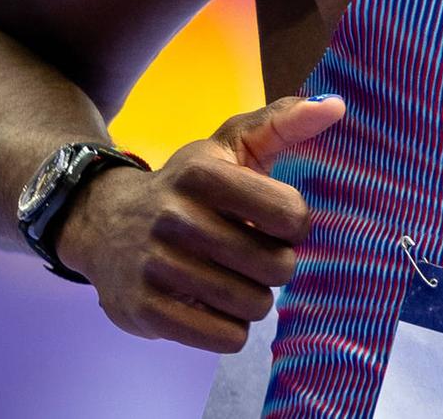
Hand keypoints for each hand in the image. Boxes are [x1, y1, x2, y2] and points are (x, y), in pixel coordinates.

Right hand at [55, 94, 346, 351]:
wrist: (105, 223)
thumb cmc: (188, 186)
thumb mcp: (230, 146)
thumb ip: (284, 123)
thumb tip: (337, 105)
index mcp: (201, 173)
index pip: (289, 214)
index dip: (295, 225)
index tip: (277, 223)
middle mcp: (173, 217)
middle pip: (276, 265)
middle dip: (276, 265)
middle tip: (255, 256)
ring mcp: (154, 266)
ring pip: (254, 305)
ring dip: (255, 298)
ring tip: (234, 279)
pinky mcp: (144, 310)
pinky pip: (225, 337)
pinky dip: (231, 328)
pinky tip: (215, 305)